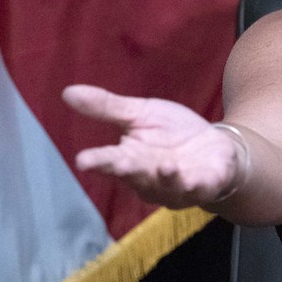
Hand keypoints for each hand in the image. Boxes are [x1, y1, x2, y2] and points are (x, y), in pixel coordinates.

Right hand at [62, 84, 244, 208]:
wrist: (214, 148)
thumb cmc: (171, 133)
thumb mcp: (140, 114)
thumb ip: (107, 108)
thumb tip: (67, 92)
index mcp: (130, 158)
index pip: (109, 161)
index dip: (97, 162)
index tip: (82, 161)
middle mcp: (149, 178)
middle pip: (136, 175)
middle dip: (127, 171)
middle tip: (118, 164)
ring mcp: (177, 186)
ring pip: (167, 187)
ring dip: (166, 178)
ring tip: (165, 166)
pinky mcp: (205, 186)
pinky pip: (199, 190)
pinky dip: (196, 186)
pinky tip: (193, 180)